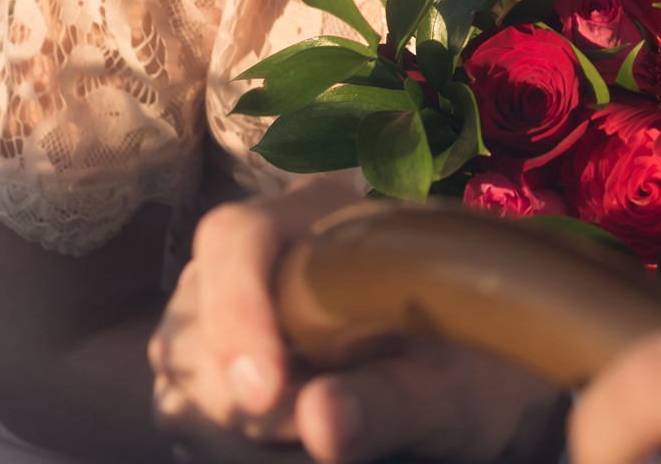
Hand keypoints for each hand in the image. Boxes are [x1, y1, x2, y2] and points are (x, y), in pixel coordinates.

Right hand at [149, 181, 567, 462]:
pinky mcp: (214, 369)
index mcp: (322, 219)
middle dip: (238, 394)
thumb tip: (320, 419)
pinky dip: (229, 443)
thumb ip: (391, 400)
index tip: (265, 393)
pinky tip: (283, 445)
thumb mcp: (452, 389)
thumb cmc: (476, 373)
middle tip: (310, 429)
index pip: (237, 237)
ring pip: (180, 375)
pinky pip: (186, 410)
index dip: (236, 310)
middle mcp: (260, 256)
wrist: (481, 389)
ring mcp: (226, 311)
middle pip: (193, 319)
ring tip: (312, 432)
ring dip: (233, 428)